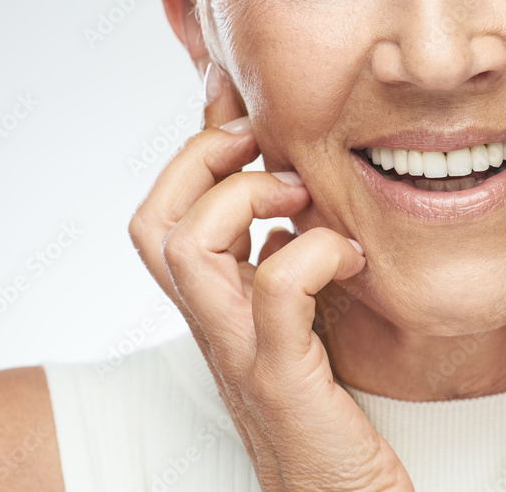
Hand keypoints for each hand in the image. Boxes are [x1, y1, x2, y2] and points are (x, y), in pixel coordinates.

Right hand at [128, 63, 412, 491]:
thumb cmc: (340, 416)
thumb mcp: (308, 322)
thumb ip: (290, 262)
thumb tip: (292, 202)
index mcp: (219, 307)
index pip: (171, 208)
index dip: (197, 139)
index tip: (234, 90)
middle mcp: (214, 326)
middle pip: (153, 220)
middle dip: (201, 157)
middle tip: (264, 144)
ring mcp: (240, 353)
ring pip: (186, 245)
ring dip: (245, 196)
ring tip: (301, 196)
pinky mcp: (282, 380)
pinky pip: (273, 291)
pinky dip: (311, 253)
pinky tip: (352, 258)